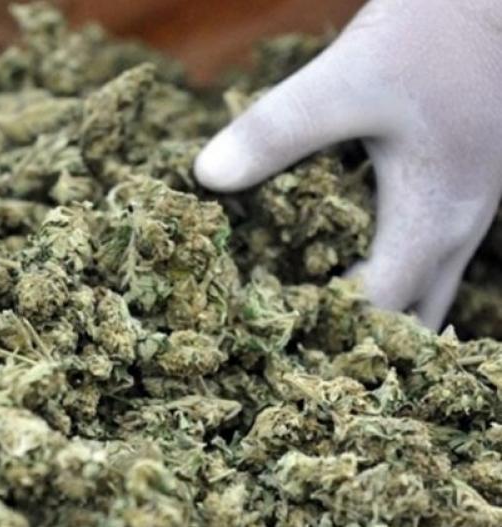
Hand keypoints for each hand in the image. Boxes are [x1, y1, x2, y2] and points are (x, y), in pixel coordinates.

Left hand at [194, 0, 501, 328]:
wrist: (494, 3)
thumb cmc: (429, 39)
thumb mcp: (343, 82)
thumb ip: (276, 132)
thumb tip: (208, 178)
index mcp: (430, 223)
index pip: (374, 312)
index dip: (317, 330)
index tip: (257, 333)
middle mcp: (455, 235)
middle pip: (406, 323)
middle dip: (347, 339)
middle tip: (280, 341)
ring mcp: (463, 218)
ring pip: (420, 295)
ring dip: (369, 311)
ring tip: (300, 312)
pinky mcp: (454, 194)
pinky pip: (421, 259)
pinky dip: (381, 274)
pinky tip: (331, 259)